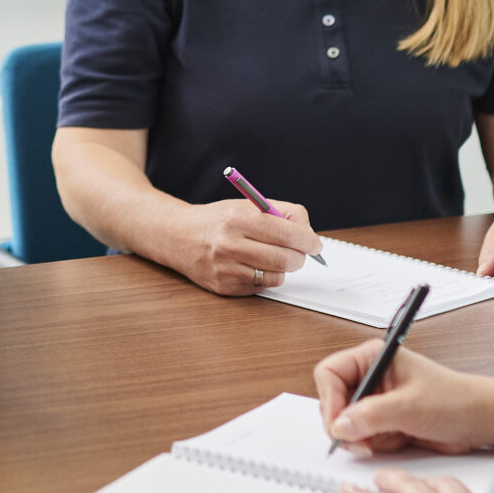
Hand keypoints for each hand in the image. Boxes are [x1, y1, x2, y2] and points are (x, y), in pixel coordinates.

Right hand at [168, 195, 320, 295]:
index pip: (286, 232)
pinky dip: (267, 277)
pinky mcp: (223, 287)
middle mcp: (229, 244)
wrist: (178, 236)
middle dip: (300, 257)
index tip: (315, 244)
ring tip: (274, 257)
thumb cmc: (218, 220)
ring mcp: (225, 268)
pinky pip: (261, 287)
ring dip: (283, 268)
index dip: (307, 240)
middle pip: (285, 258)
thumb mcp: (247, 205)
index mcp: (237, 218)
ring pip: (276, 276)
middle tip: (300, 253)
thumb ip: (281, 213)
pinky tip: (255, 266)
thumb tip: (310, 234)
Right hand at [314, 343, 493, 452]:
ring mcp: (376, 401)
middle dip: (345, 425)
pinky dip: (374, 445)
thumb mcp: (410, 406)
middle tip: (358, 441)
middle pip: (334, 401)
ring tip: (386, 439)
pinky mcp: (383, 421)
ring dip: (361, 438)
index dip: (330, 400)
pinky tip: (396, 440)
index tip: (338, 424)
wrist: (480, 421)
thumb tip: (340, 425)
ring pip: (346, 423)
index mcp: (374, 358)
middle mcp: (371, 377)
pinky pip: (363, 437)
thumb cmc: (455, 400)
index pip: (330, 374)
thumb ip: (371, 415)